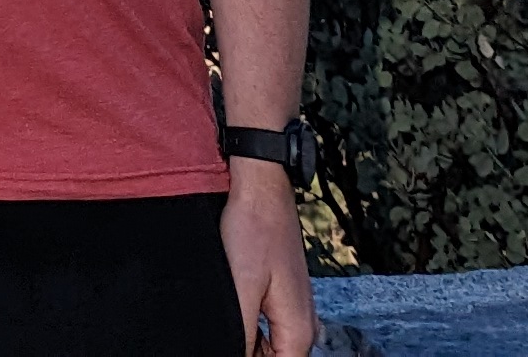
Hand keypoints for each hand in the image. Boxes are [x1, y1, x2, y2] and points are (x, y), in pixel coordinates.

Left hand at [222, 158, 313, 356]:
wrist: (262, 188)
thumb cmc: (252, 230)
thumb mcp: (239, 288)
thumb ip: (240, 334)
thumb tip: (233, 354)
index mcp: (298, 332)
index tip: (228, 341)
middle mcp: (304, 326)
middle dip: (248, 353)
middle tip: (223, 329)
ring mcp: (296, 310)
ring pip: (270, 348)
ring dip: (248, 344)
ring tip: (225, 320)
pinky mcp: (284, 296)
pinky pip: (269, 329)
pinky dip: (250, 331)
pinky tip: (231, 314)